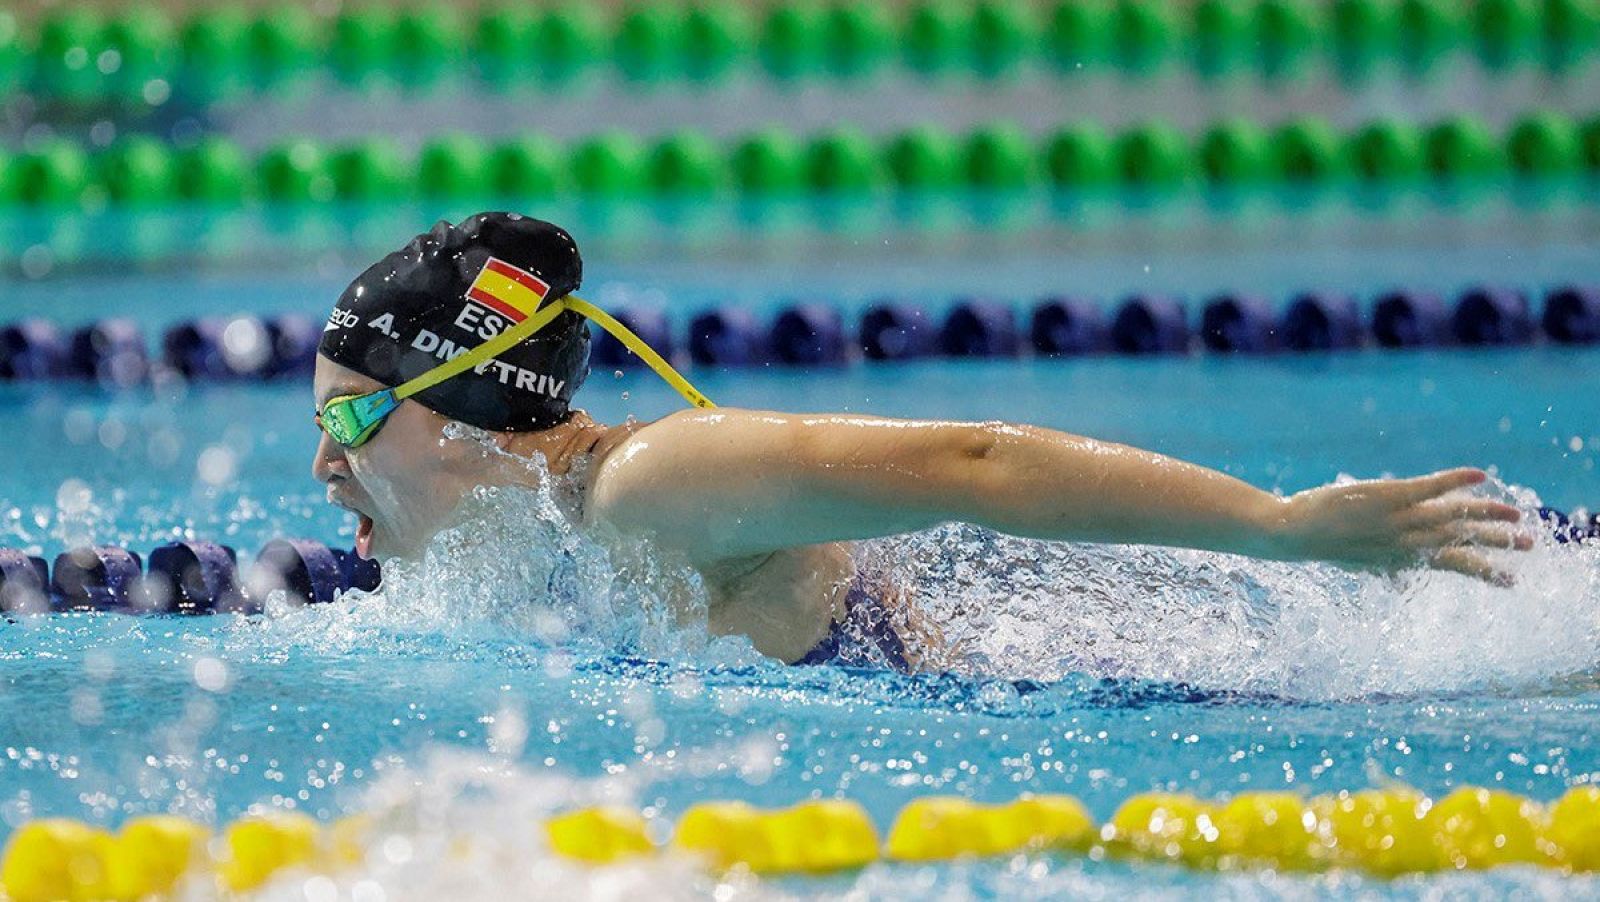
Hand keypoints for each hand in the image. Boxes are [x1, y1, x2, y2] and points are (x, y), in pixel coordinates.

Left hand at [1274, 468, 1530, 584]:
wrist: (1292, 533)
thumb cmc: (1323, 544)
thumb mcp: (1360, 564)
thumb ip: (1386, 570)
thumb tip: (1400, 584)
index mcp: (1401, 560)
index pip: (1451, 566)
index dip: (1483, 573)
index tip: (1511, 581)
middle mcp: (1406, 542)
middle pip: (1461, 543)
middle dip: (1497, 545)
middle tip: (1530, 547)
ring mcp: (1399, 519)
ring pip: (1454, 517)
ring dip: (1487, 515)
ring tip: (1517, 516)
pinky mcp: (1389, 497)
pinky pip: (1430, 487)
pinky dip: (1455, 481)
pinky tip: (1479, 474)